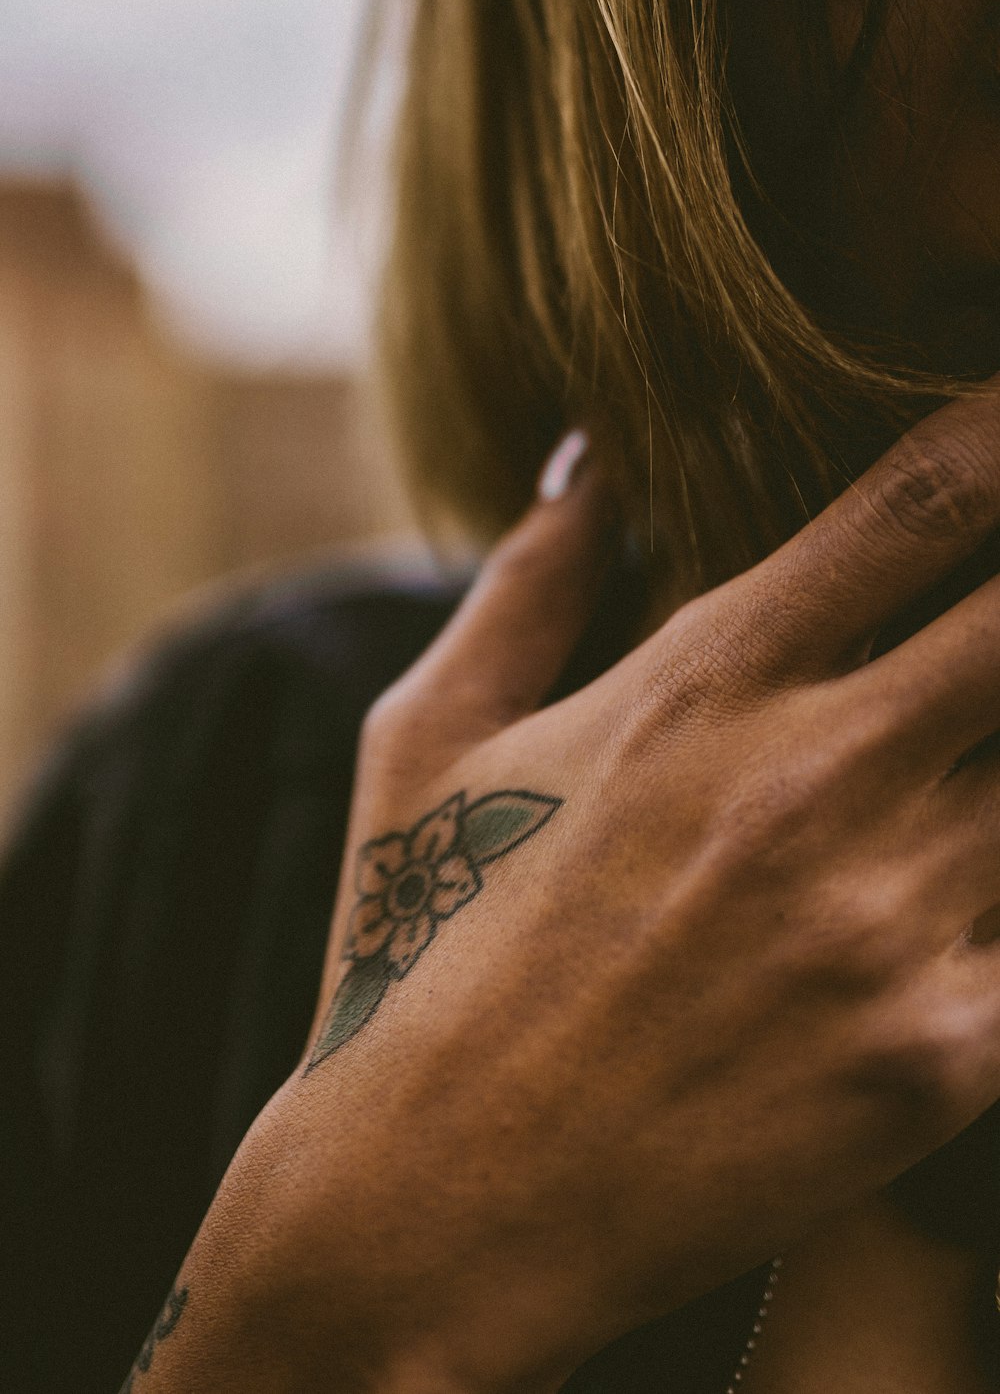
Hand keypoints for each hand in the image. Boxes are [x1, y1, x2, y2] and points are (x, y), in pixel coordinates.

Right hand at [167, 394, 999, 1393]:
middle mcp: (819, 779)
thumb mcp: (433, 737)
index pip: (927, 499)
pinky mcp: (944, 1059)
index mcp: (705, 681)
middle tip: (990, 616)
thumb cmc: (424, 952)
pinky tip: (947, 900)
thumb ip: (531, 579)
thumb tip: (592, 454)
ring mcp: (896, 923)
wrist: (441, 1202)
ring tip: (945, 767)